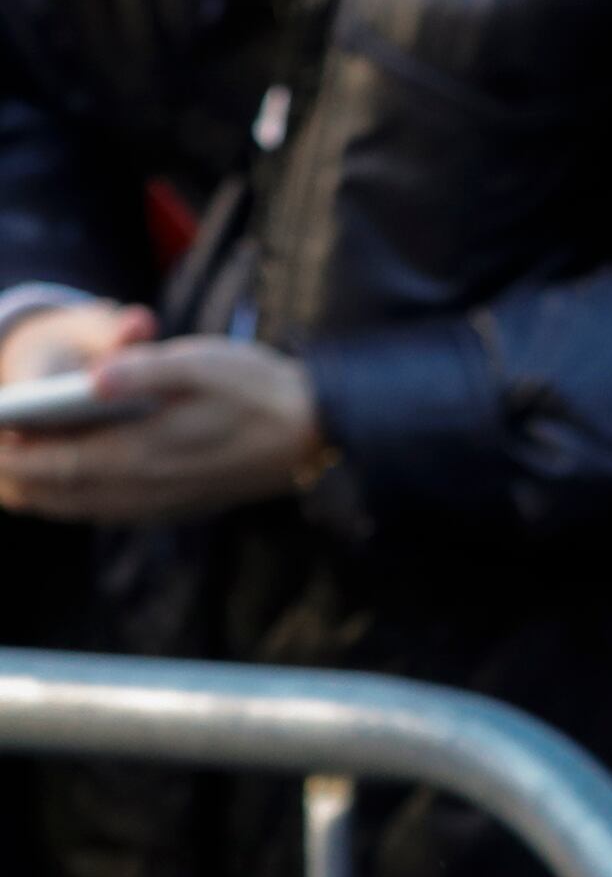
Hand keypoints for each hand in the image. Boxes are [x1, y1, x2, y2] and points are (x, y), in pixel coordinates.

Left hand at [0, 329, 324, 524]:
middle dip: (16, 480)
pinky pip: (103, 514)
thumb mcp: (205, 362)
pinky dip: (72, 504)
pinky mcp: (173, 509)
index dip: (14, 456)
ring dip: (40, 495)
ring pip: (77, 510)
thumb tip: (93, 376)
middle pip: (57, 495)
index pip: (55, 465)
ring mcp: (157, 505)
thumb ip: (144, 367)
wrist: (317, 433)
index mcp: (141, 454)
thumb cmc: (260, 390)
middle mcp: (140, 491)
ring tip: (14, 477)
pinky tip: (70, 487)